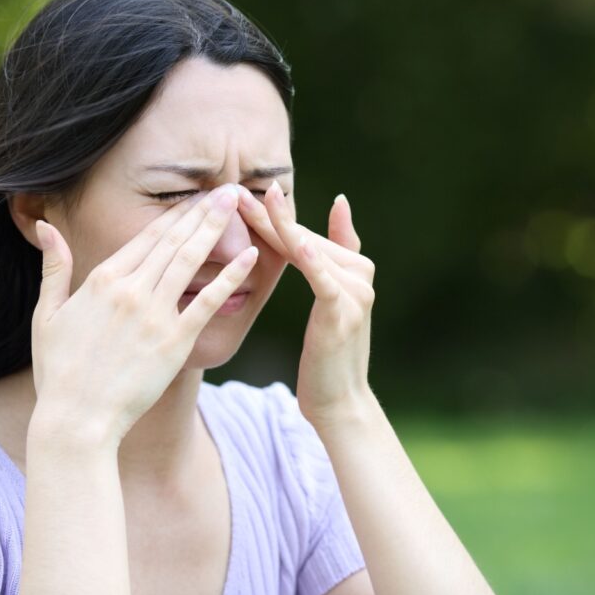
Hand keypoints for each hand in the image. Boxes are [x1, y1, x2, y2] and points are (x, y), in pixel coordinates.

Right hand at [30, 184, 256, 444]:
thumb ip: (53, 267)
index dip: (175, 214)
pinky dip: (230, 276)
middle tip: (229, 188)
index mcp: (101, 279)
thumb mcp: (46, 314)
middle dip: (202, 210)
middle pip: (173, 240)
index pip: (146, 236)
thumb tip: (46, 226)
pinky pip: (207, 301)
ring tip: (238, 203)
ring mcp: (154, 314)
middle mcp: (130, 290)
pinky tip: (250, 255)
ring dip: (216, 228)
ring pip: (190, 260)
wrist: (76, 420)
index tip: (196, 196)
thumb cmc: (59, 372)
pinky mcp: (174, 342)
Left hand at [235, 181, 375, 427]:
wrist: (339, 402)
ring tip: (254, 203)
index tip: (245, 192)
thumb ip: (333, 253)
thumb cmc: (328, 355)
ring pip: (308, 253)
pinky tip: (296, 243)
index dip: (275, 215)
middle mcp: (360, 274)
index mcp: (355, 267)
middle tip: (235, 193)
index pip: (305, 235)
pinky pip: (323, 281)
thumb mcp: (331, 301)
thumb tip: (341, 201)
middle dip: (269, 217)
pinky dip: (311, 261)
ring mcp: (355, 293)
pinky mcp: (344, 312)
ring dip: (279, 228)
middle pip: (304, 240)